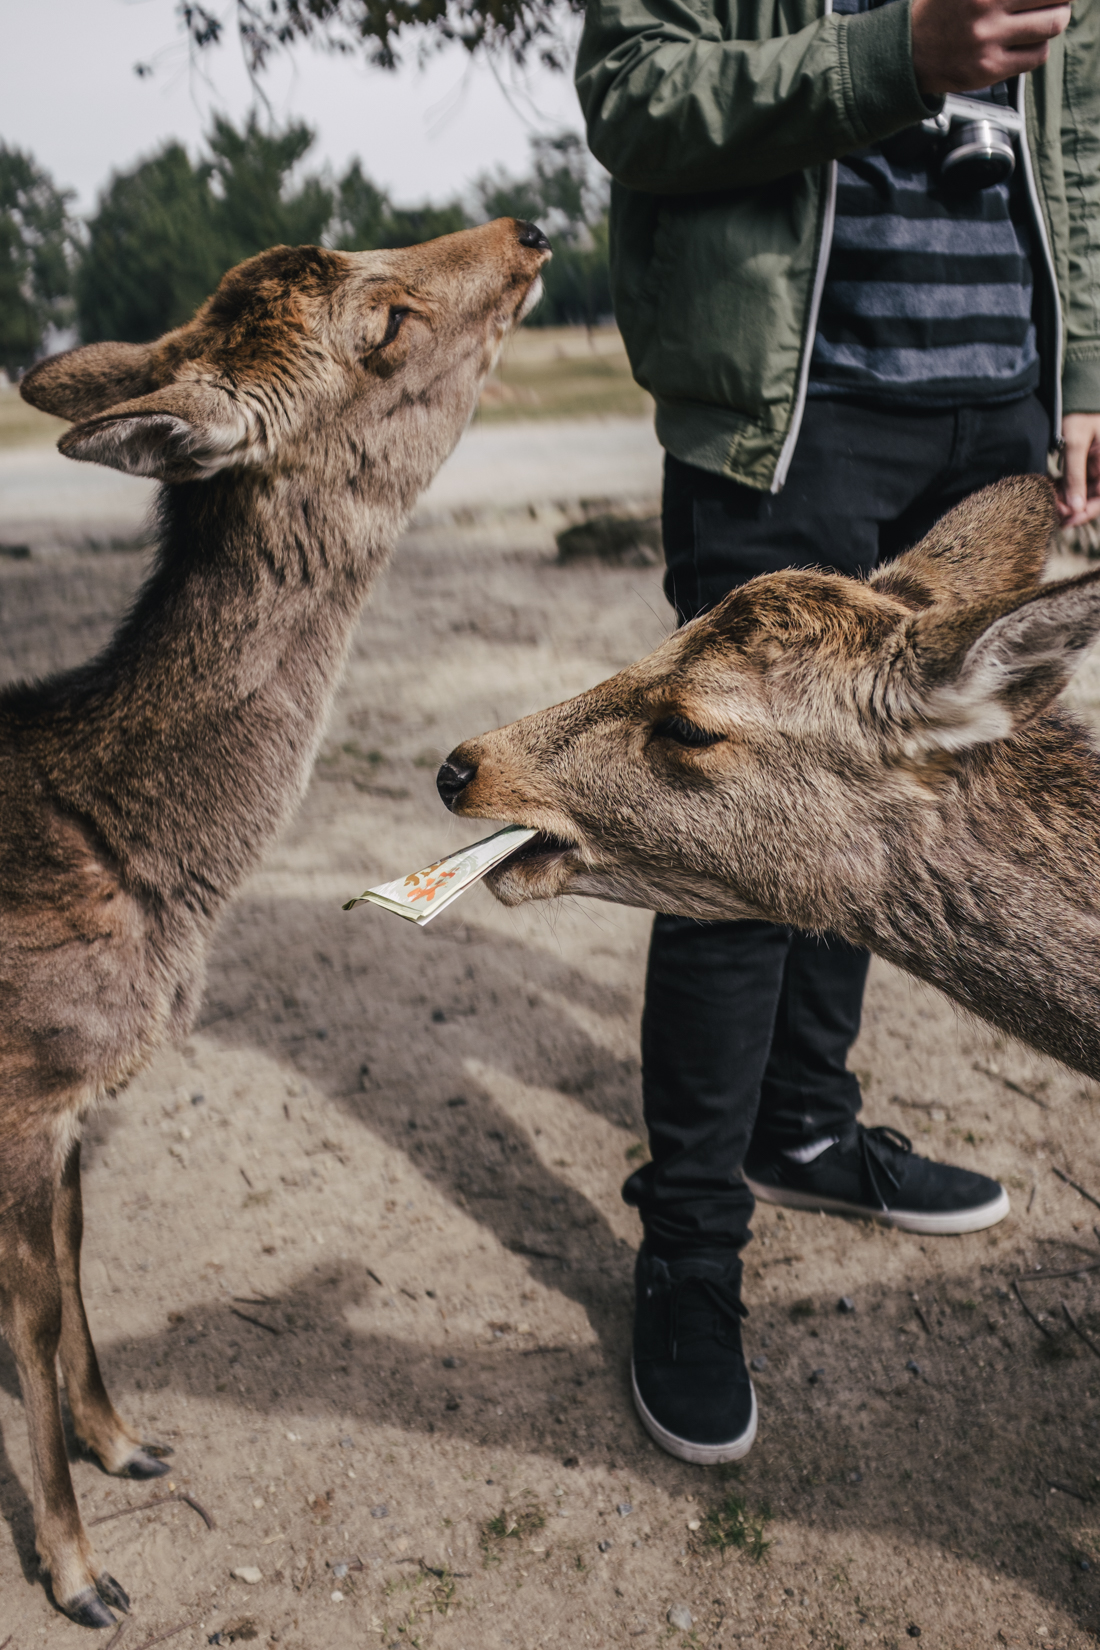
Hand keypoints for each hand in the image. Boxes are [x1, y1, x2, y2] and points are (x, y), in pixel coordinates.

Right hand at [911, 0, 1070, 94]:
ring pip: (1051, 25)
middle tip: (1052, 0)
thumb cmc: (937, 12)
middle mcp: (985, 6)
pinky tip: (1025, 43)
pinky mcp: (990, 68)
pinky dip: (1038, 47)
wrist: (907, 54)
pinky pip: (1036, 56)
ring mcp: (989, 39)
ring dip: (1054, 20)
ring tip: (1043, 20)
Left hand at [1056, 413, 1099, 528]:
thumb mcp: (1075, 442)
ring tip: (1047, 501)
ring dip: (1065, 500)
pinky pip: (1075, 483)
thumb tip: (1075, 509)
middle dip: (1072, 508)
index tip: (1066, 521)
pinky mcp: (1085, 465)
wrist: (1077, 396)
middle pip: (1092, 499)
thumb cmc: (1080, 413)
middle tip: (1051, 512)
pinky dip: (1063, 488)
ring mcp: (1096, 468)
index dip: (1086, 513)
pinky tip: (1049, 490)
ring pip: (1082, 493)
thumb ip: (1075, 475)